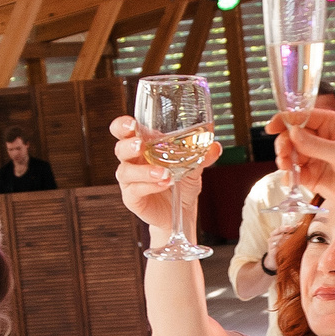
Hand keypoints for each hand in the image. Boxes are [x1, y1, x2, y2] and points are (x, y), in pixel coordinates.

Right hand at [109, 113, 213, 239]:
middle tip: (140, 145)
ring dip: (144, 171)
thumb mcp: (194, 168)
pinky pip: (134, 190)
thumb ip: (201, 156)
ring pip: (126, 171)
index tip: (131, 124)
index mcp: (144, 147)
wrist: (182, 212)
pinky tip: (163, 184)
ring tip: (164, 173)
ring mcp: (130, 181)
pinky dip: (149, 186)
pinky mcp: (132, 198)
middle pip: (120, 148)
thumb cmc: (182, 184)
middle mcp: (133, 162)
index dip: (122, 126)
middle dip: (127, 145)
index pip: (124, 131)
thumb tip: (214, 147)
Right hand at [269, 108, 334, 222]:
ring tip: (285, 167)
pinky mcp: (312, 176)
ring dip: (284, 159)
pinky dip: (289, 175)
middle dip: (284, 143)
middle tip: (283, 154)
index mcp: (332, 124)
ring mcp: (315, 157)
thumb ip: (316, 145)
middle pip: (293, 134)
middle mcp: (321, 138)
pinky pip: (294, 172)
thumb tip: (292, 133)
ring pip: (290, 153)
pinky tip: (290, 180)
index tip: (272, 127)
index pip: (304, 116)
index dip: (286, 120)